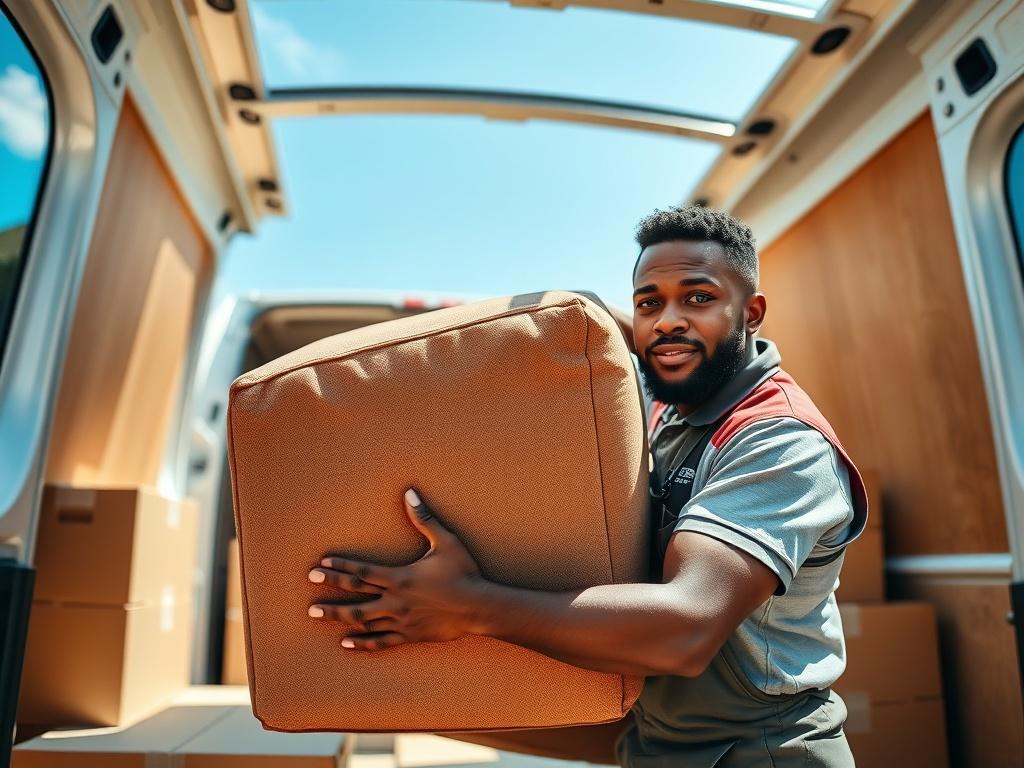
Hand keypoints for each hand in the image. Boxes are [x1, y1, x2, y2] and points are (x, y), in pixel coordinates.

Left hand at [307, 488, 486, 649]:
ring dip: (338, 617)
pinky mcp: (409, 635)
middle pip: (355, 597)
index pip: (362, 571)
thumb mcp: (446, 542)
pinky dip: (362, 642)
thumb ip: (425, 519)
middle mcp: (395, 600)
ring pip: (362, 620)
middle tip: (309, 592)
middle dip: (331, 593)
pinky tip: (346, 642)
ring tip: (317, 615)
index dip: (340, 567)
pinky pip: (381, 641)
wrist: (479, 607)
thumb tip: (410, 494)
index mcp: (400, 577)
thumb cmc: (464, 572)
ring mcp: (400, 620)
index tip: (320, 565)